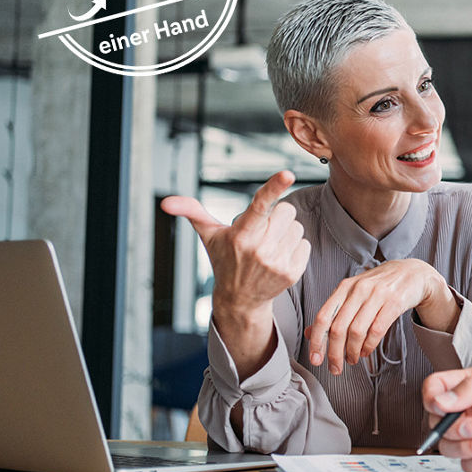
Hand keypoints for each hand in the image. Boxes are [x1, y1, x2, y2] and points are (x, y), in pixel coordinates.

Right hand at [161, 170, 309, 321]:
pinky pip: (305, 244)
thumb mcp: (209, 235)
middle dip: (276, 216)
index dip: (273, 187)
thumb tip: (165, 202)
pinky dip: (294, 247)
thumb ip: (191, 212)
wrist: (240, 298)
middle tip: (261, 230)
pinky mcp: (292, 272)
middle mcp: (259, 249)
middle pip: (287, 210)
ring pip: (297, 227)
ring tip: (268, 245)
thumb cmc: (224, 259)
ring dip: (285, 232)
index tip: (288, 173)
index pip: (259, 206)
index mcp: (240, 235)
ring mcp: (277, 262)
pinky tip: (278, 256)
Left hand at [306, 259, 458, 374]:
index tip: (315, 359)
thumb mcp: (354, 293)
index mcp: (345, 287)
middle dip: (334, 353)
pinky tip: (366, 351)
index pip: (323, 317)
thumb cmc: (381, 286)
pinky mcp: (394, 303)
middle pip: (338, 328)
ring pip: (357, 331)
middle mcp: (359, 289)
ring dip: (352, 351)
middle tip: (335, 368)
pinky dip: (369, 346)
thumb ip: (333, 312)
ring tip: (353, 359)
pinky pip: (377, 330)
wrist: (413, 273)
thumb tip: (310, 333)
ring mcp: (377, 295)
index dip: (316, 341)